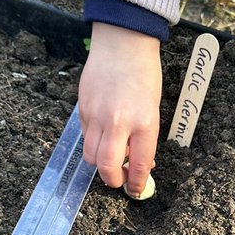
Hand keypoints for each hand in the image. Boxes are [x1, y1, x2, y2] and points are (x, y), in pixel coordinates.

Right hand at [78, 23, 161, 196]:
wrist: (122, 43)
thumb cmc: (144, 73)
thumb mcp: (153, 108)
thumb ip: (144, 136)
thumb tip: (139, 161)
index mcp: (143, 123)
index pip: (138, 165)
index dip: (136, 184)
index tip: (136, 191)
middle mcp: (118, 122)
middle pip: (107, 168)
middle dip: (113, 181)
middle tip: (119, 180)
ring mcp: (97, 116)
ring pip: (91, 156)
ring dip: (100, 163)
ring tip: (111, 158)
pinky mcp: (82, 109)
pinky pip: (85, 136)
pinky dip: (94, 142)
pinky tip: (103, 133)